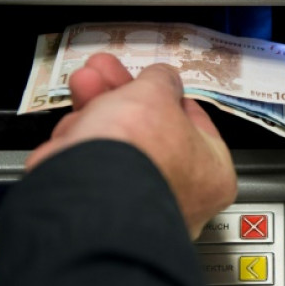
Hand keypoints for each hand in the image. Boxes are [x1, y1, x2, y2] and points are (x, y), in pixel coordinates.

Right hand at [25, 53, 237, 237]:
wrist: (87, 196)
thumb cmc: (140, 153)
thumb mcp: (156, 93)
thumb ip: (161, 81)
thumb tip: (162, 78)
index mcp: (212, 175)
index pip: (196, 125)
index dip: (169, 95)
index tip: (154, 79)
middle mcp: (180, 198)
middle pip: (150, 133)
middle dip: (123, 96)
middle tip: (108, 73)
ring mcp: (137, 208)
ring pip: (117, 148)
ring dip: (97, 111)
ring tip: (86, 82)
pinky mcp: (96, 212)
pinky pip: (91, 169)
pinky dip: (80, 143)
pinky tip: (72, 124)